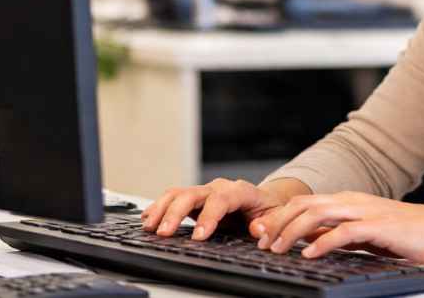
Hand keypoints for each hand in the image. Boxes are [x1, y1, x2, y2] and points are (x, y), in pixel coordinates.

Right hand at [141, 178, 297, 240]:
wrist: (264, 202)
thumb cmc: (269, 211)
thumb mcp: (276, 217)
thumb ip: (269, 224)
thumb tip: (257, 230)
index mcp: (240, 191)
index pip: (221, 199)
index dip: (209, 216)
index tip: (198, 236)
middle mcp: (219, 188)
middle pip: (193, 193)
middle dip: (176, 212)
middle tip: (164, 233)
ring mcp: (205, 192)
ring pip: (178, 193)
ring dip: (162, 209)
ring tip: (150, 226)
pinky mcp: (194, 199)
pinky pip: (172, 198)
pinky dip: (158, 208)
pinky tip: (147, 219)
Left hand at [251, 191, 423, 263]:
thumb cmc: (406, 234)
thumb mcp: (364, 233)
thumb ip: (338, 233)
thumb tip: (310, 241)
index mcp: (348, 201)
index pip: (304, 202)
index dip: (279, 216)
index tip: (261, 233)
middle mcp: (352, 201)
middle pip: (304, 204)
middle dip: (278, 222)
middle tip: (262, 242)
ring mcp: (365, 211)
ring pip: (318, 214)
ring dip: (292, 231)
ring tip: (278, 249)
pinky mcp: (378, 225)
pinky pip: (344, 231)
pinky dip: (322, 242)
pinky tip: (309, 254)